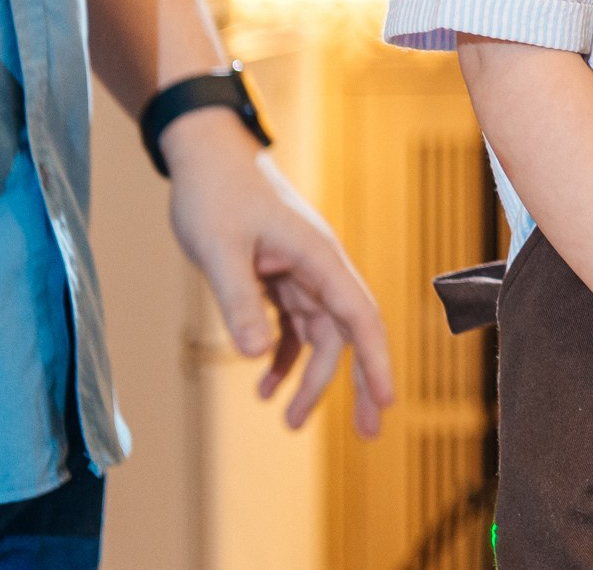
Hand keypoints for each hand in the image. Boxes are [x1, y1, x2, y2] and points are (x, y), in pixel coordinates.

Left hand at [162, 108, 396, 435]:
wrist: (206, 156)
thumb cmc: (215, 194)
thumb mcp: (219, 249)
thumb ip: (238, 302)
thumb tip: (259, 356)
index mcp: (318, 257)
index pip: (359, 317)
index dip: (375, 361)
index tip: (386, 401)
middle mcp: (319, 267)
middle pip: (344, 334)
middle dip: (351, 384)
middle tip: (365, 435)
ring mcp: (301, 271)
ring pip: (318, 333)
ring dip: (309, 376)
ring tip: (287, 420)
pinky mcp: (280, 274)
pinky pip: (292, 323)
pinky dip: (282, 354)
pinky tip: (263, 383)